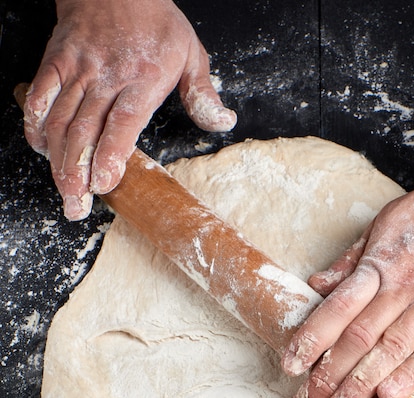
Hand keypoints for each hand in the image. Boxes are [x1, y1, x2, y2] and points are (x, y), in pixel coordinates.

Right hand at [23, 0, 235, 219]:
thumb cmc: (155, 21)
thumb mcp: (191, 53)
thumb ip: (203, 94)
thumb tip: (224, 122)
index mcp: (141, 80)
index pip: (123, 122)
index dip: (111, 154)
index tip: (103, 182)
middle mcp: (105, 78)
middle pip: (86, 131)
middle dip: (78, 173)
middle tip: (77, 206)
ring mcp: (77, 70)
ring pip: (60, 121)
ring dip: (58, 161)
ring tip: (64, 193)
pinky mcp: (56, 63)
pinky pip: (40, 97)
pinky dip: (36, 125)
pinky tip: (40, 149)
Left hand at [282, 46, 413, 397]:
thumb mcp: (387, 223)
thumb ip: (352, 260)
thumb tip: (317, 284)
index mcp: (380, 264)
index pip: (337, 308)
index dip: (311, 338)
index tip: (290, 366)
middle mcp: (404, 286)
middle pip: (359, 336)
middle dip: (329, 374)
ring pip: (393, 348)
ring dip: (363, 383)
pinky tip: (392, 395)